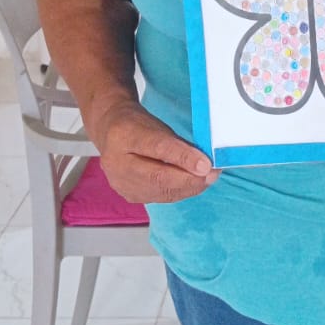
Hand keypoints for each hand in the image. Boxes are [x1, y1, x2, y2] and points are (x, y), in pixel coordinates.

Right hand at [94, 102, 217, 204]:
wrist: (111, 133)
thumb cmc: (137, 126)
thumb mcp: (158, 127)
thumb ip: (179, 145)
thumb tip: (205, 164)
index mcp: (124, 135)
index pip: (157, 148)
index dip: (184, 158)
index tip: (206, 165)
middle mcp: (116, 162)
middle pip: (159, 177)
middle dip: (190, 179)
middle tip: (213, 174)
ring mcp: (120, 182)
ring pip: (162, 191)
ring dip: (189, 187)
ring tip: (207, 179)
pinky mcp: (128, 195)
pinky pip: (160, 197)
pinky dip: (180, 191)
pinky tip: (192, 185)